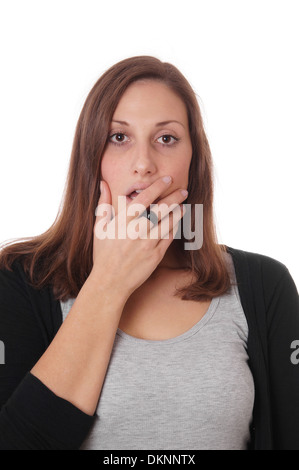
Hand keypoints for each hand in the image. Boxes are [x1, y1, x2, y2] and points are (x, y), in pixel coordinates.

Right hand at [90, 176, 186, 296]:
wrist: (110, 281)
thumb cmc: (103, 254)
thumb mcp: (99, 228)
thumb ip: (103, 204)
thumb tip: (103, 183)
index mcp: (123, 221)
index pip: (144, 198)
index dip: (158, 186)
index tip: (167, 179)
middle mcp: (137, 231)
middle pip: (161, 209)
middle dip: (175, 197)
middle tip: (183, 190)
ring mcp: (148, 243)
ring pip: (168, 223)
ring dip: (178, 212)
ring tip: (183, 205)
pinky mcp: (156, 255)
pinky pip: (169, 238)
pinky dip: (174, 228)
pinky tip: (177, 222)